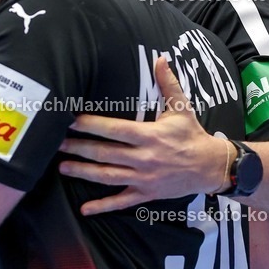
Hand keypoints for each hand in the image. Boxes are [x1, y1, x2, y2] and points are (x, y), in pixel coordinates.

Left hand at [58, 57, 230, 214]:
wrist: (211, 167)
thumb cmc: (192, 135)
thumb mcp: (182, 108)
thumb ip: (168, 84)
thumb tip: (160, 58)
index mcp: (150, 136)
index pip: (115, 130)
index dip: (92, 125)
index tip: (71, 120)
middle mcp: (145, 158)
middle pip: (105, 153)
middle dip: (79, 148)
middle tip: (57, 143)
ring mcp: (144, 178)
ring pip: (108, 176)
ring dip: (84, 172)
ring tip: (63, 167)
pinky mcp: (146, 193)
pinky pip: (122, 201)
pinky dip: (103, 206)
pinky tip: (85, 209)